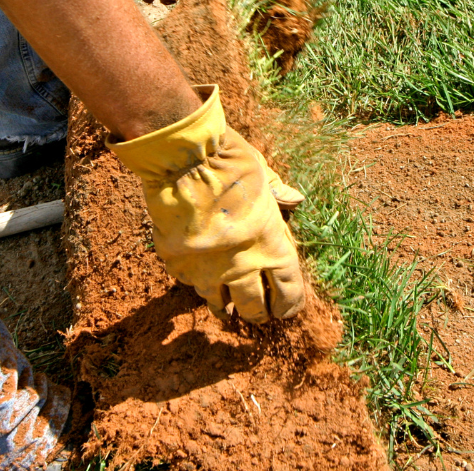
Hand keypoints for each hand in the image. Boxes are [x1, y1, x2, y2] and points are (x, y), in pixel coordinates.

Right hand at [107, 85, 304, 322]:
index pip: (288, 292)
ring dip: (224, 305)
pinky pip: (188, 282)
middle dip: (258, 313)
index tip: (285, 309)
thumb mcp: (263, 174)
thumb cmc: (230, 162)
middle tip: (257, 312)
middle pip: (254, 308)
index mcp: (271, 246)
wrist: (183, 160)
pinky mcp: (178, 264)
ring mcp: (207, 269)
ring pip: (218, 303)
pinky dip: (194, 280)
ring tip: (225, 309)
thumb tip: (295, 199)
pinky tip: (196, 275)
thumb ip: (278, 193)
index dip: (289, 304)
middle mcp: (242, 266)